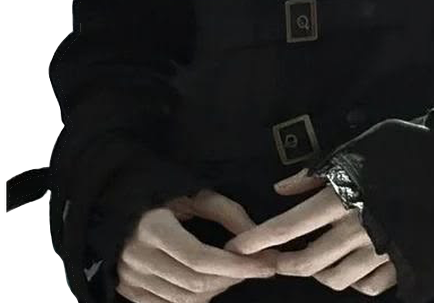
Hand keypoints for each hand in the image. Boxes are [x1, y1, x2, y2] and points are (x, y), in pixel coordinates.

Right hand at [115, 189, 277, 302]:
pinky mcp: (128, 292)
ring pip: (184, 300)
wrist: (116, 204)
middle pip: (195, 283)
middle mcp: (139, 258)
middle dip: (232, 278)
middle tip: (257, 266)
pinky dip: (196, 298)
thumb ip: (226, 212)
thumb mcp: (194, 193)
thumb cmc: (162, 194)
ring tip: (235, 272)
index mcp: (154, 228)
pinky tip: (212, 281)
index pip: (200, 258)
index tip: (266, 265)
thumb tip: (256, 238)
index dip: (236, 265)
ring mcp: (131, 279)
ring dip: (217, 289)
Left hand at [224, 168, 396, 295]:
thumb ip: (316, 172)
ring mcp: (378, 252)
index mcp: (340, 198)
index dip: (258, 239)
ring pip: (335, 280)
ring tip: (311, 262)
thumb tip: (281, 189)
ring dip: (316, 274)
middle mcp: (354, 230)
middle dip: (283, 264)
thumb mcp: (354, 149)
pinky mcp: (400, 265)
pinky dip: (353, 282)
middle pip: (306, 263)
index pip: (288, 226)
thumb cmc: (400, 151)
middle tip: (273, 259)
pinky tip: (350, 268)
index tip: (237, 248)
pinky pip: (368, 287)